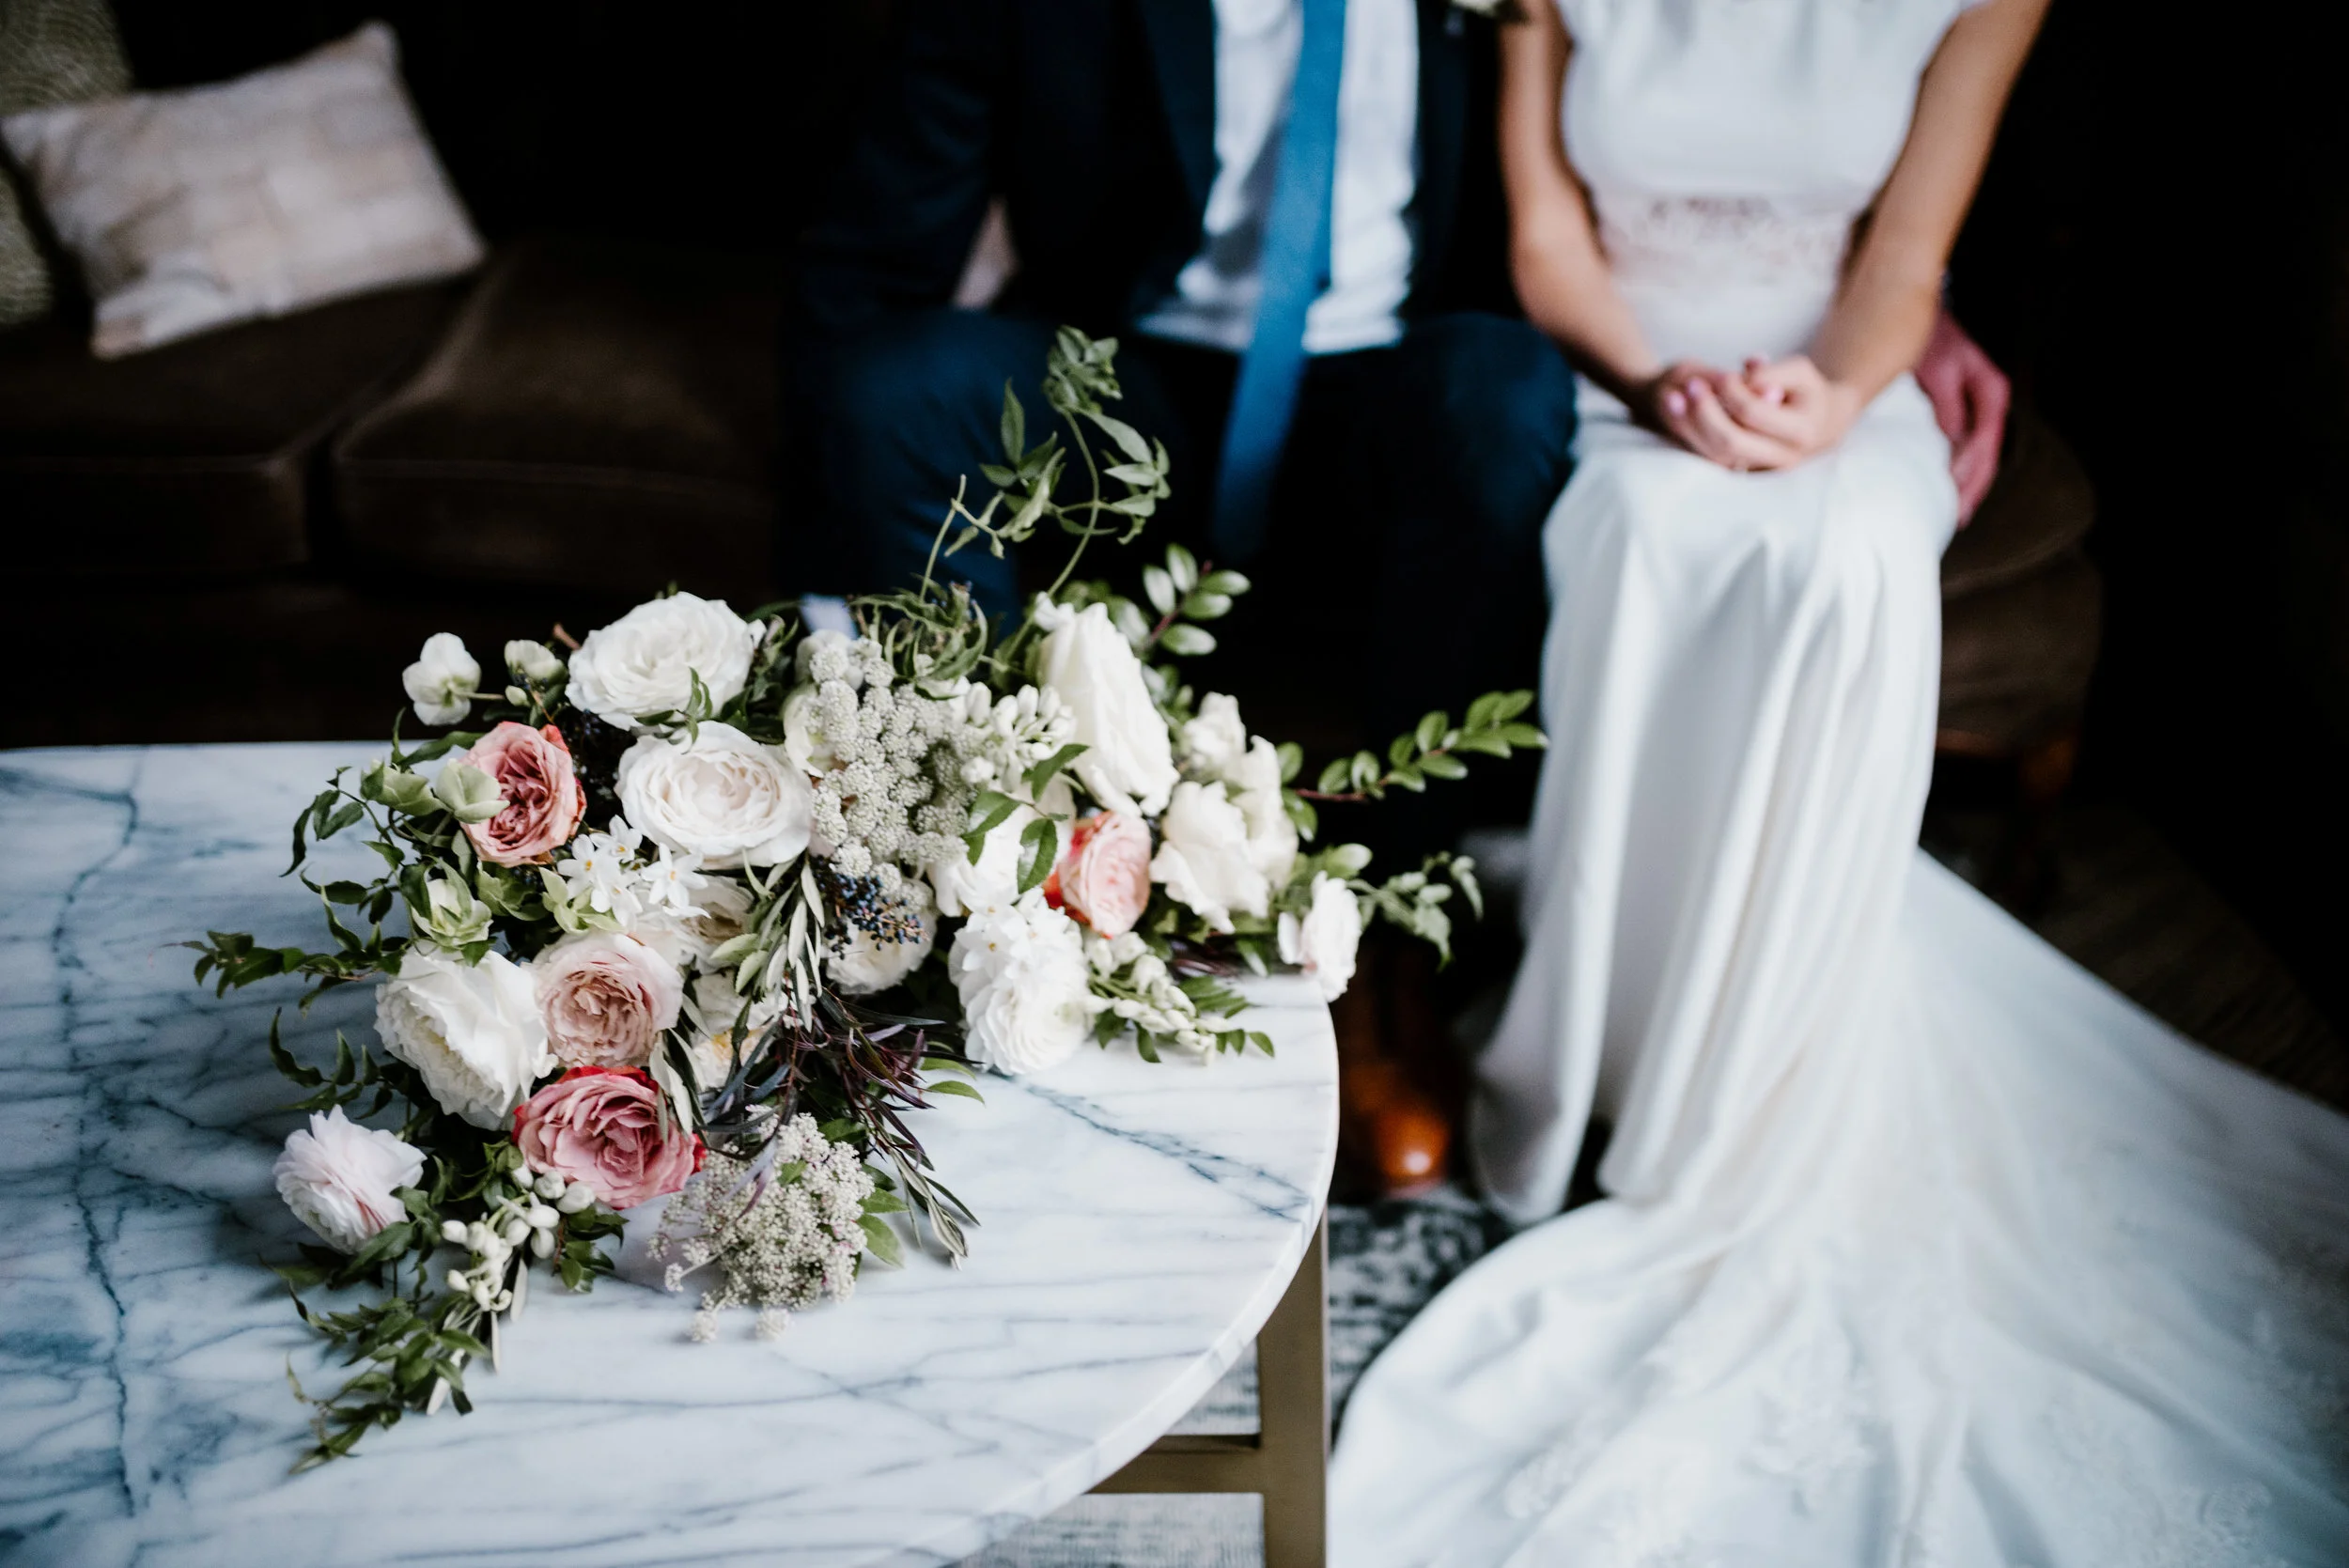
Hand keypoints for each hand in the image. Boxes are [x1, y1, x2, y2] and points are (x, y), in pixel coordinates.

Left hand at [1637, 361, 1802, 472]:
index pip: (1753, 413)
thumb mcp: (1800, 373)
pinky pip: (1708, 456)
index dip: (1732, 391)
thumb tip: (1747, 375)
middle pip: (1730, 442)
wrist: (1813, 424)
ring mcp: (1757, 468)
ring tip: (1673, 395)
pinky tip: (1674, 408)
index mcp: (1801, 432)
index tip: (1724, 375)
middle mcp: (1779, 458)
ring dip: (1689, 425)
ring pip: (1714, 453)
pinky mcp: (1739, 469)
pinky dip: (1687, 433)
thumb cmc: (1804, 391)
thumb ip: (1775, 372)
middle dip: (1705, 412)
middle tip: (1691, 384)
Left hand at [1913, 310, 2008, 523]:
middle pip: (1988, 455)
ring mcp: (1981, 408)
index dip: (1970, 470)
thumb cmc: (1932, 339)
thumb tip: (1954, 441)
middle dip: (1972, 488)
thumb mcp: (1939, 370)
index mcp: (1992, 392)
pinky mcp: (1967, 411)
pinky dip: (1961, 469)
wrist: (1923, 317)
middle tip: (1956, 519)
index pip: (1985, 442)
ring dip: (1968, 485)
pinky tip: (1950, 487)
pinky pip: (1968, 447)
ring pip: (1980, 456)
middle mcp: (1992, 403)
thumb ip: (1948, 405)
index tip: (1953, 492)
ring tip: (1955, 515)